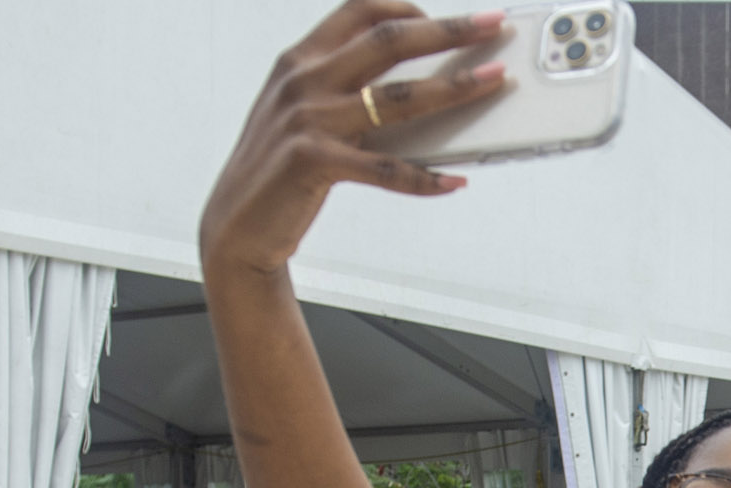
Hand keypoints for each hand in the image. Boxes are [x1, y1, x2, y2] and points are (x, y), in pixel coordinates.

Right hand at [198, 0, 508, 278]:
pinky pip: (385, 168)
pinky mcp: (314, 162)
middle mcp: (303, 80)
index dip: (408, 8)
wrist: (236, 224)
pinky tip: (454, 181)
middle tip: (492, 25)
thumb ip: (347, 93)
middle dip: (449, 30)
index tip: (451, 17)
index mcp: (301, 59)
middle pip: (389, 40)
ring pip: (398, 97)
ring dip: (454, 88)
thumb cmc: (280, 169)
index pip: (360, 12)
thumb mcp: (305, 114)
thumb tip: (419, 91)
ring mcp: (308, 119)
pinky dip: (424, 178)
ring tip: (494, 82)